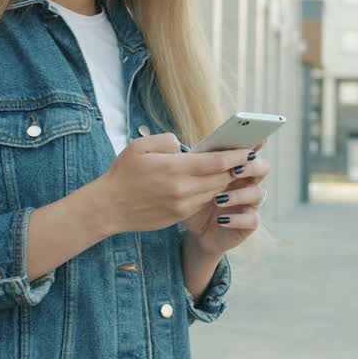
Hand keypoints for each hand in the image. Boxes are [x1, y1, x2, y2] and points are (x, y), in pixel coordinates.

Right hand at [92, 133, 248, 234]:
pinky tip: (211, 186)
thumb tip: (184, 147)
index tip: (248, 150)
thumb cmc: (122, 173)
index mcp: (175, 169)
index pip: (216, 162)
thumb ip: (167, 141)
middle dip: (234, 169)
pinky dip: (209, 193)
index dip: (235, 156)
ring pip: (213, 192)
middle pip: (220, 178)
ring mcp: (182, 206)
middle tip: (246, 160)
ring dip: (224, 182)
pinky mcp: (179, 217)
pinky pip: (201, 202)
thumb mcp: (140, 146)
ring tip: (232, 171)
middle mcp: (183, 189)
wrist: (108, 207)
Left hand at [182, 140, 270, 256]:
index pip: (248, 152)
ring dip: (239, 195)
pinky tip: (221, 220)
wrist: (195, 230)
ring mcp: (250, 203)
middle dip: (251, 167)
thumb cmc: (194, 199)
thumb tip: (178, 146)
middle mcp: (246, 183)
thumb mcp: (191, 181)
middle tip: (234, 170)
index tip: (253, 139)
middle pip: (262, 168)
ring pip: (257, 194)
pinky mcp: (248, 223)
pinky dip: (237, 219)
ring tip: (218, 199)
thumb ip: (193, 164)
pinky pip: (252, 219)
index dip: (253, 144)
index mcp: (235, 168)